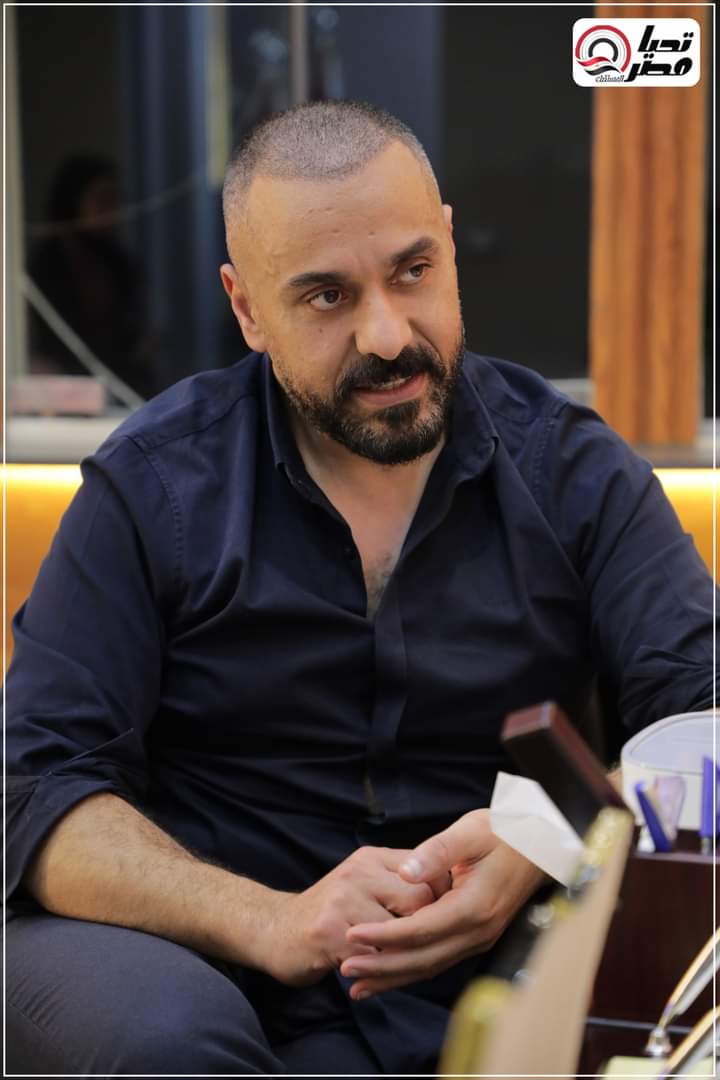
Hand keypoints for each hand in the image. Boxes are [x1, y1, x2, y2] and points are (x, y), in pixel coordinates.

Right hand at [257, 845, 444, 987]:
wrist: (276, 929)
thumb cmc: (331, 911)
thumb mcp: (363, 882)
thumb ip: (396, 881)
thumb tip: (445, 890)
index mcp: (371, 858)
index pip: (424, 870)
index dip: (440, 899)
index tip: (444, 920)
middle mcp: (358, 872)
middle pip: (417, 899)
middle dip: (424, 927)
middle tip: (426, 946)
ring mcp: (342, 899)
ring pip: (397, 932)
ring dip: (400, 953)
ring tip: (396, 962)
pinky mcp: (328, 931)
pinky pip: (372, 956)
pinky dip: (378, 970)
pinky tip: (373, 975)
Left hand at [340, 810, 545, 997]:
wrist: (539, 845)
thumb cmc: (505, 832)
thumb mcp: (470, 831)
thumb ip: (437, 851)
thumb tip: (406, 873)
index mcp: (474, 906)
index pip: (420, 930)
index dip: (384, 936)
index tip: (351, 935)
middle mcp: (477, 931)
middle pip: (423, 959)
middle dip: (382, 967)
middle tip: (345, 970)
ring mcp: (479, 938)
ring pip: (430, 966)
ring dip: (393, 977)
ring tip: (357, 984)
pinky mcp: (475, 937)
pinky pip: (438, 960)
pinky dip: (411, 969)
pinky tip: (388, 973)